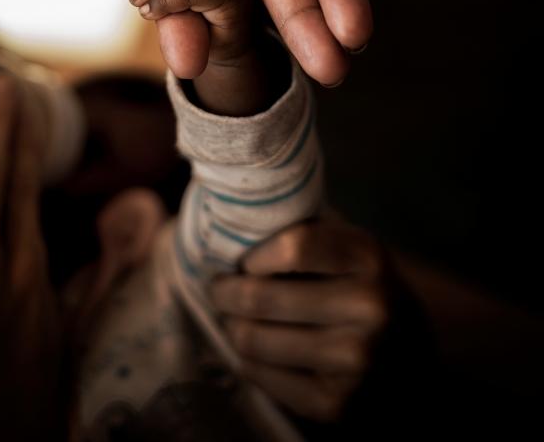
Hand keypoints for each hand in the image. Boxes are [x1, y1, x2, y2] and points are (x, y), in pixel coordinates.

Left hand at [210, 218, 389, 423]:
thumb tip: (236, 231)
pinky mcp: (337, 403)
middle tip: (220, 289)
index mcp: (368, 257)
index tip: (244, 260)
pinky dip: (247, 361)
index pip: (293, 248)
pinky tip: (253, 349)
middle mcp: (368, 308)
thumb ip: (305, 234)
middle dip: (226, 292)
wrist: (414, 352)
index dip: (255, 255)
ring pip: (255, 340)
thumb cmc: (361, 285)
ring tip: (233, 317)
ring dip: (232, 326)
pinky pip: (264, 378)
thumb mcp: (348, 246)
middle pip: (262, 296)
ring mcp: (354, 360)